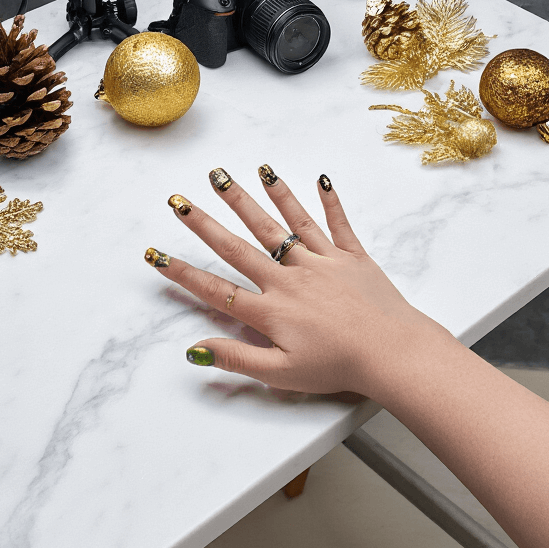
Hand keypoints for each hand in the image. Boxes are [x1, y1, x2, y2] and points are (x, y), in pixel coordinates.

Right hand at [144, 166, 439, 398]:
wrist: (392, 352)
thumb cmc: (339, 368)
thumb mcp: (281, 374)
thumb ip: (238, 359)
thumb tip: (195, 350)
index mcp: (272, 309)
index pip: (217, 289)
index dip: (184, 273)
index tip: (157, 254)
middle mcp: (290, 278)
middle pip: (240, 244)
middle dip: (206, 221)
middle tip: (181, 199)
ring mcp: (321, 262)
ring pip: (283, 223)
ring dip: (256, 196)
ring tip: (232, 173)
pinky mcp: (352, 257)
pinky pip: (336, 223)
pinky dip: (327, 201)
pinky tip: (319, 178)